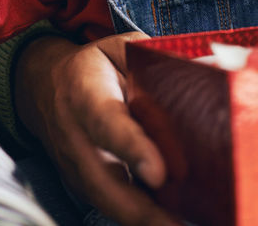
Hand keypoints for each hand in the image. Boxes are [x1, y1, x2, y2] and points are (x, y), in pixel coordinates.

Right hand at [14, 33, 180, 225]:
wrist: (45, 87)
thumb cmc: (93, 67)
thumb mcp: (119, 49)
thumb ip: (158, 59)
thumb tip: (212, 69)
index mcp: (85, 94)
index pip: (108, 125)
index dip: (133, 150)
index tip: (159, 174)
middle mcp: (75, 138)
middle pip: (105, 184)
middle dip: (144, 211)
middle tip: (180, 223)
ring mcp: (76, 169)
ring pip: (109, 204)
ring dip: (147, 220)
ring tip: (184, 224)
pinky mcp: (83, 187)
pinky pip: (113, 207)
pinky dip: (142, 218)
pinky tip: (172, 219)